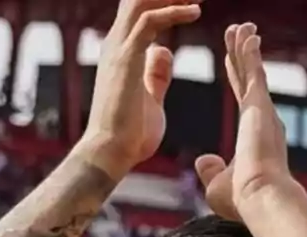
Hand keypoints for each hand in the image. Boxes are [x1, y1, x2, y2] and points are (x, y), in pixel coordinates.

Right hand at [79, 0, 202, 177]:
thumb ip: (155, 73)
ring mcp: (119, 49)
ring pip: (142, 2)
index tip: (194, 1)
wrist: (110, 152)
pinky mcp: (126, 58)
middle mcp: (116, 43)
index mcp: (121, 51)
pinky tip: (196, 12)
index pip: (140, 10)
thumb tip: (163, 52)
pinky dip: (174, 11)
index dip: (165, 0)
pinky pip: (150, 21)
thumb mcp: (149, 95)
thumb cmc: (129, 133)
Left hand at [195, 23, 294, 219]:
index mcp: (253, 134)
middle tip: (240, 31)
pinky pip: (254, 72)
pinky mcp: (261, 107)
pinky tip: (247, 34)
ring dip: (245, 47)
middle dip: (242, 54)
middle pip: (248, 77)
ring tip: (240, 25)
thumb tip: (202, 160)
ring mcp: (262, 111)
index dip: (237, 75)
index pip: (242, 96)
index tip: (233, 59)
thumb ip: (212, 170)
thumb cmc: (244, 201)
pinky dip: (250, 53)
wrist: (261, 200)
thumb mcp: (219, 184)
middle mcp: (262, 118)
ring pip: (251, 70)